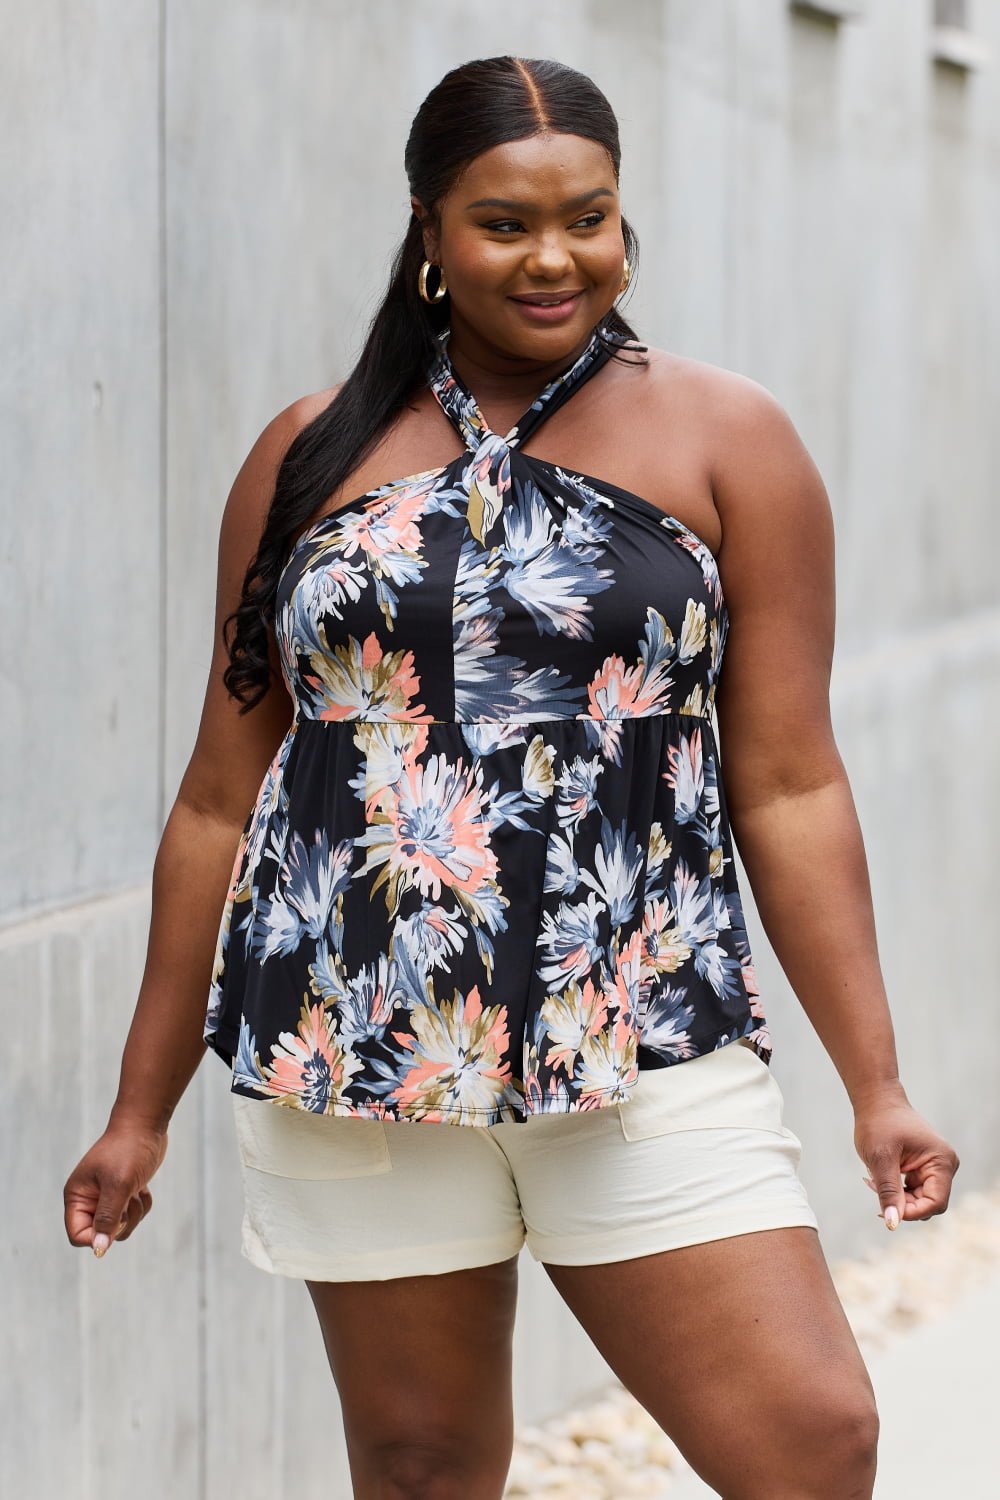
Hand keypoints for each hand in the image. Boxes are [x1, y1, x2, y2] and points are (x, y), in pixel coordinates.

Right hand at [63, 1120, 167, 1256]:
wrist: (146, 1125)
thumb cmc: (128, 1150)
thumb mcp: (118, 1185)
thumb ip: (107, 1217)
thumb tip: (99, 1248)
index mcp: (77, 1197)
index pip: (78, 1235)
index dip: (96, 1236)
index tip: (116, 1222)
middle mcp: (89, 1199)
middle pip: (100, 1234)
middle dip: (120, 1222)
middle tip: (129, 1200)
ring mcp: (107, 1197)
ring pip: (119, 1227)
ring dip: (133, 1214)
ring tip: (136, 1191)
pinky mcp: (124, 1194)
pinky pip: (133, 1216)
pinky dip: (142, 1206)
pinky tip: (143, 1188)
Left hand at [854, 1093, 958, 1229]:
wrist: (876, 1101)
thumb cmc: (879, 1123)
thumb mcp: (880, 1159)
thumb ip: (888, 1192)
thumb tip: (893, 1223)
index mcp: (942, 1161)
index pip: (935, 1202)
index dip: (913, 1213)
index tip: (886, 1213)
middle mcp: (945, 1165)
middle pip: (929, 1203)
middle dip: (903, 1204)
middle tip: (874, 1190)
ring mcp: (936, 1167)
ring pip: (919, 1199)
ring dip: (896, 1197)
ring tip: (872, 1181)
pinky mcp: (924, 1168)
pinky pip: (913, 1190)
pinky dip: (896, 1190)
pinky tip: (877, 1179)